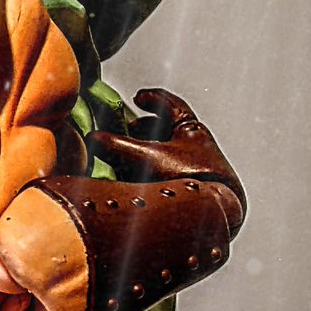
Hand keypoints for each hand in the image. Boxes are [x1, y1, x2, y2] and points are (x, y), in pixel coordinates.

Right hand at [88, 88, 244, 225]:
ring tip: (127, 154)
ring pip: (165, 151)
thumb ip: (118, 146)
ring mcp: (194, 167)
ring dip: (145, 151)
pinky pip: (167, 171)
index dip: (152, 98)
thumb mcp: (148, 157)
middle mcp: (196, 146)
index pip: (172, 104)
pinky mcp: (191, 187)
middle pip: (167, 128)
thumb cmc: (189, 178)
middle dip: (144, 128)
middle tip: (127, 129)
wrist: (216, 213)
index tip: (137, 97)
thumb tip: (94, 137)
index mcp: (192, 129)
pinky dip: (150, 169)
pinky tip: (137, 178)